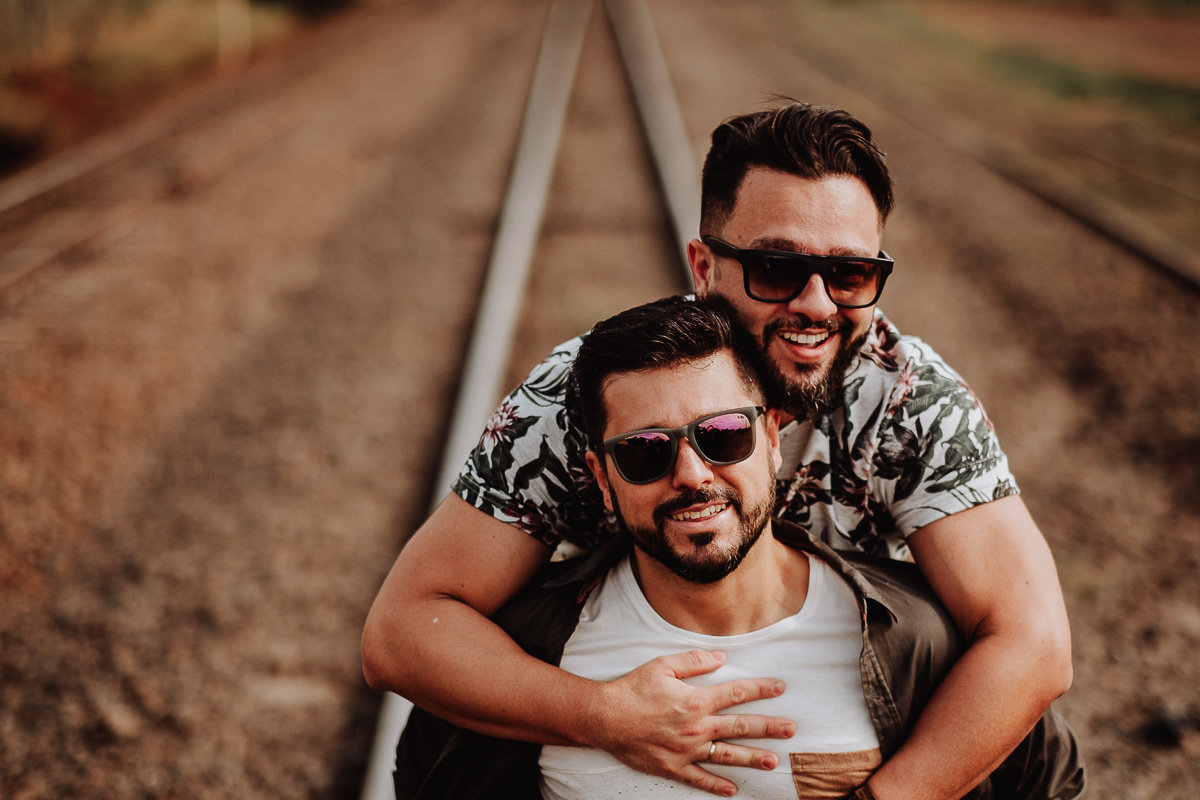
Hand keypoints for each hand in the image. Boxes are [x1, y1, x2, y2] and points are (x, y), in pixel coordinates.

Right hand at [584, 650, 795, 796]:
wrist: (605, 718)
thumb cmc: (632, 689)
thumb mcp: (662, 665)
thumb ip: (694, 661)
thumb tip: (720, 658)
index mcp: (696, 700)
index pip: (736, 693)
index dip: (761, 689)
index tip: (780, 688)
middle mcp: (697, 727)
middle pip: (740, 726)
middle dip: (769, 727)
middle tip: (790, 729)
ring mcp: (687, 750)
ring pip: (727, 755)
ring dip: (752, 758)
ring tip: (774, 762)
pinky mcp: (673, 767)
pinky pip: (700, 779)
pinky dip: (716, 785)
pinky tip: (733, 789)